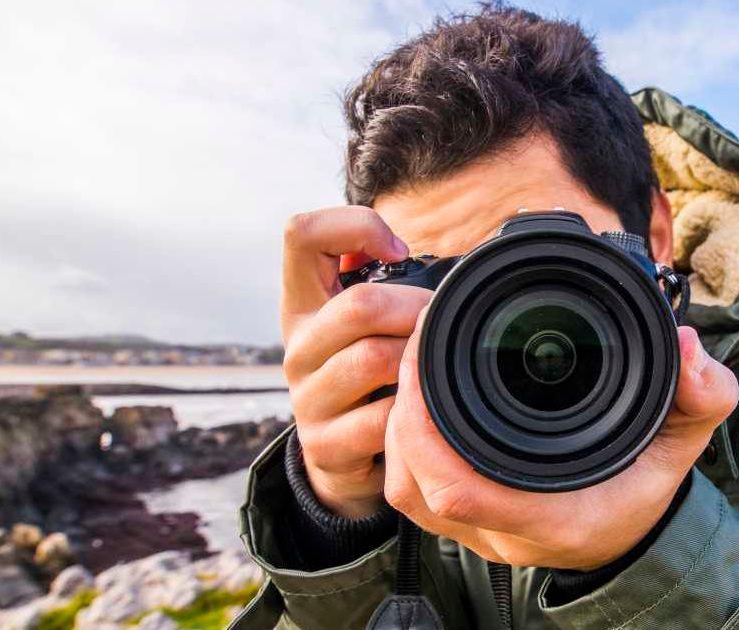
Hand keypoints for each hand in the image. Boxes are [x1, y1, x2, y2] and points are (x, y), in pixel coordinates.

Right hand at [280, 206, 431, 517]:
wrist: (343, 458)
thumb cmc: (369, 375)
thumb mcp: (366, 325)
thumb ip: (387, 283)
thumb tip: (440, 258)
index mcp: (304, 304)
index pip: (302, 234)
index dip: (355, 227)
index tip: (398, 251)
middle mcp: (297, 346)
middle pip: (359, 305)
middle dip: (417, 310)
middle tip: (440, 322)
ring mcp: (307, 398)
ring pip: (373, 360)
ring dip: (419, 362)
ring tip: (434, 366)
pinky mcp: (325, 445)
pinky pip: (382, 419)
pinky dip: (413, 414)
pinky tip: (424, 412)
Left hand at [383, 312, 738, 570]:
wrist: (631, 531)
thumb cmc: (647, 486)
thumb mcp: (687, 438)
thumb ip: (705, 394)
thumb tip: (687, 347)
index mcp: (557, 515)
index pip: (461, 489)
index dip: (427, 424)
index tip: (430, 353)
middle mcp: (509, 534)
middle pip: (418, 485)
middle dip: (404, 410)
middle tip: (417, 341)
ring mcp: (482, 533)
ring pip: (407, 490)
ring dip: (399, 427)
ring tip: (414, 364)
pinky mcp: (467, 523)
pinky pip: (413, 490)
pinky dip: (405, 444)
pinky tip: (417, 400)